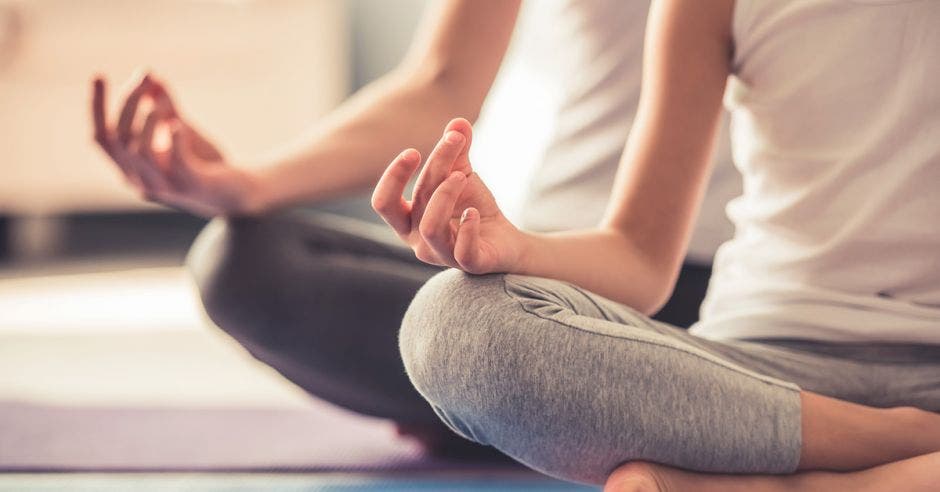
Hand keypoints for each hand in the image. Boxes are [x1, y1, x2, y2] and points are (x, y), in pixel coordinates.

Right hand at [91, 72, 262, 216]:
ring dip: (149, 119)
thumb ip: (165, 107)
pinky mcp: (191, 187)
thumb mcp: (182, 131)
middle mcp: (141, 181)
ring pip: (140, 151)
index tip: (99, 75)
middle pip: (119, 139)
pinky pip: (176, 163)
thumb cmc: (206, 163)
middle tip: (145, 77)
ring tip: (163, 101)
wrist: (239, 194)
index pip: (102, 138)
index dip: (97, 107)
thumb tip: (150, 74)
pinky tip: (179, 124)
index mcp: (132, 168)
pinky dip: (175, 140)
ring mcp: (165, 187)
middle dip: (129, 103)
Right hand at [372, 118, 527, 273]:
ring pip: (431, 227)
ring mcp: (442, 255)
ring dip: (446, 194)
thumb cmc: (472, 207)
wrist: (505, 241)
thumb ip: (456, 150)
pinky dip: (468, 227)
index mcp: (408, 221)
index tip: (414, 152)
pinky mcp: (469, 263)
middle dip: (431, 171)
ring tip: (465, 176)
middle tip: (450, 144)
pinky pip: (462, 249)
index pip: (384, 202)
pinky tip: (475, 212)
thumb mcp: (462, 174)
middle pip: (414, 204)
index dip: (393, 176)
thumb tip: (458, 121)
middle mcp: (419, 241)